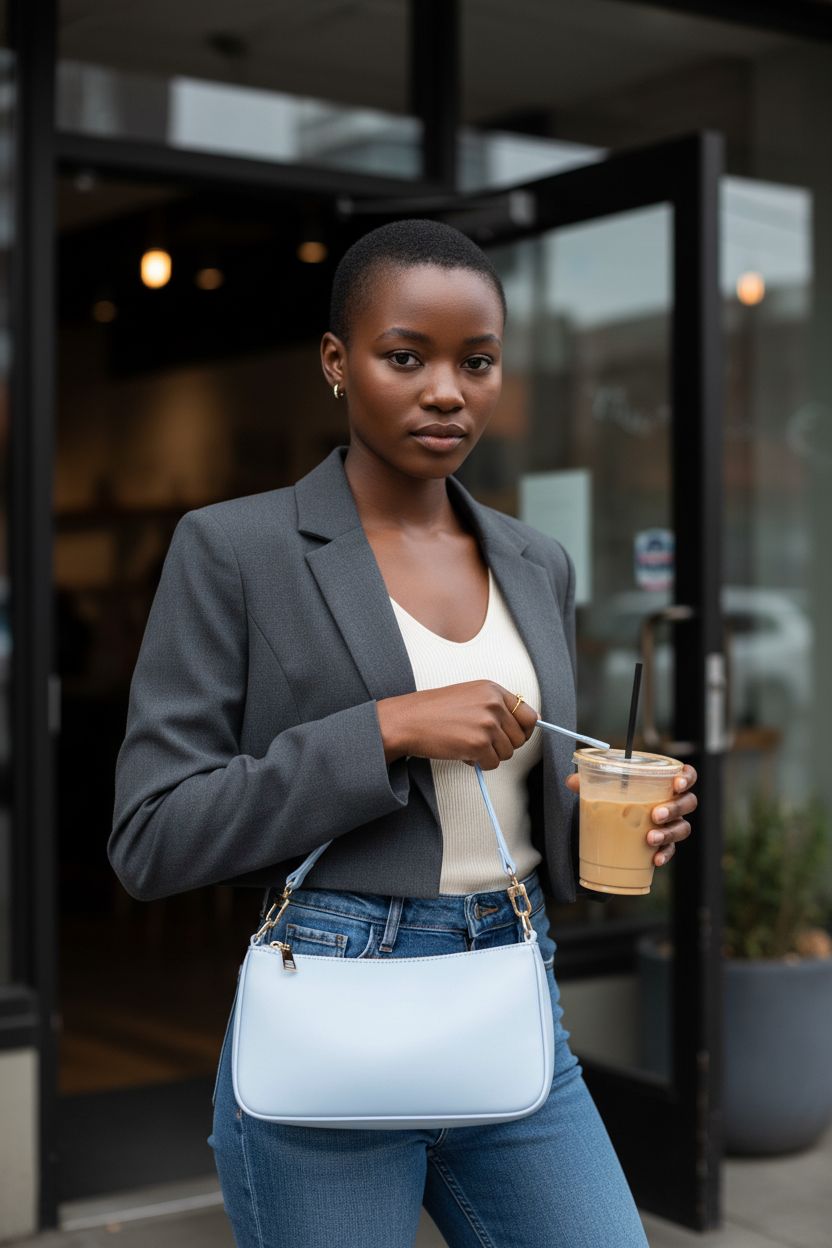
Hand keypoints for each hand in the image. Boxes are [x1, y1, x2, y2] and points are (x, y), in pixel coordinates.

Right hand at [376, 682, 539, 768]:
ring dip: (490, 755)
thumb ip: (495, 706)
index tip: (514, 737)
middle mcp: (493, 704)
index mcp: (493, 690)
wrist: (407, 720)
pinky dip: (479, 764)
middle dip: (503, 746)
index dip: (524, 731)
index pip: (528, 715)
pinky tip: (462, 752)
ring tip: (467, 745)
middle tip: (482, 744)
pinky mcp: (478, 744)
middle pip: (520, 738)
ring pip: (507, 753)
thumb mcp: (469, 695)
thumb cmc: (433, 711)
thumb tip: (524, 725)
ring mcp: (487, 724)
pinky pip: (492, 764)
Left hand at [564, 764, 697, 867]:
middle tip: (655, 814)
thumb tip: (571, 780)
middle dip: (674, 808)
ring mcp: (671, 825)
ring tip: (650, 838)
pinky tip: (654, 859)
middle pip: (687, 803)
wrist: (612, 825)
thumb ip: (587, 782)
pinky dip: (664, 854)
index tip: (676, 782)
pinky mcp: (664, 845)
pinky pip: (671, 850)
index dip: (686, 777)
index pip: (686, 776)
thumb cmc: (615, 799)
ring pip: (682, 828)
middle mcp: (673, 804)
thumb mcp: (602, 788)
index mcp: (663, 784)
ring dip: (668, 833)